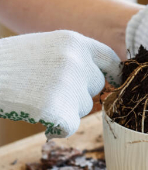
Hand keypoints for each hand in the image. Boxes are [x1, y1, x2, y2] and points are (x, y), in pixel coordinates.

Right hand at [0, 30, 120, 138]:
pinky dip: (58, 127)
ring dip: (66, 108)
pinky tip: (38, 117)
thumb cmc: (10, 62)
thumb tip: (102, 79)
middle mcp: (76, 60)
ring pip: (83, 107)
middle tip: (49, 90)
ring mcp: (67, 83)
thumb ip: (74, 59)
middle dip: (79, 93)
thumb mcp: (46, 47)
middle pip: (96, 87)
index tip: (114, 82)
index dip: (113, 73)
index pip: (109, 58)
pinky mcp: (56, 108)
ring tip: (36, 98)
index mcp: (75, 42)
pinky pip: (70, 126)